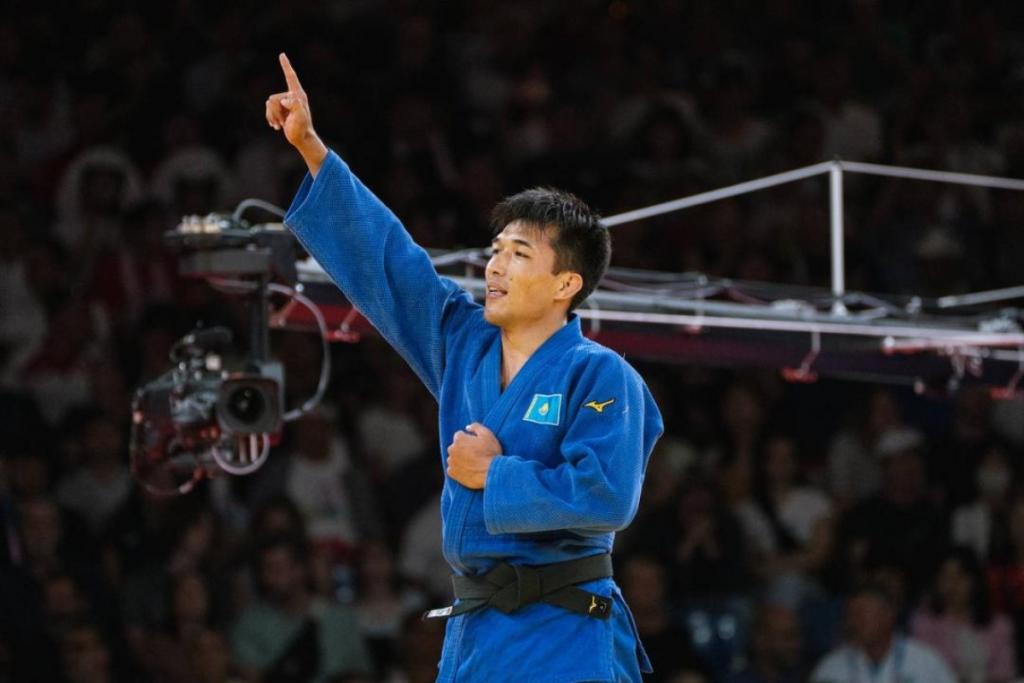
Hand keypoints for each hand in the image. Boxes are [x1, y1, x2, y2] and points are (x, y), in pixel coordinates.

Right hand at [266, 53, 326, 173]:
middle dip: (275, 111)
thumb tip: (285, 100)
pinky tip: (276, 127)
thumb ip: (295, 106)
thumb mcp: (300, 117)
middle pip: (273, 98)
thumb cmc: (302, 128)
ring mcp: (285, 104)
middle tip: (283, 123)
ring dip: (272, 116)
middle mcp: (291, 97)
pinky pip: (268, 110)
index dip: (286, 66)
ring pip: (269, 104)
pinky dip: (270, 118)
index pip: (290, 77)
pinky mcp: (281, 110)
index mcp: (298, 95)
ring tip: (281, 125)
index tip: (282, 55)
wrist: (302, 139)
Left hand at [446, 422, 501, 488]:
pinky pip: (452, 469)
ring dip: (460, 459)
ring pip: (453, 458)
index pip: (460, 435)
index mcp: (459, 438)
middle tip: (475, 455)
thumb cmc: (490, 453)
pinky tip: (468, 470)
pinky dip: (458, 469)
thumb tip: (467, 427)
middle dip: (462, 449)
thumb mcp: (487, 434)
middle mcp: (452, 449)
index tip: (476, 445)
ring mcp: (451, 461)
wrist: (491, 473)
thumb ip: (476, 427)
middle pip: (455, 446)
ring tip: (472, 463)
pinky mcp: (452, 473)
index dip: (469, 439)